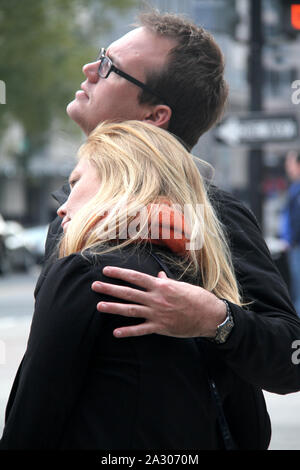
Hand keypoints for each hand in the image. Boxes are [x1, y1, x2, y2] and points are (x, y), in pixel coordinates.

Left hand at [91, 267, 226, 338]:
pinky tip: (115, 332)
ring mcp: (157, 314)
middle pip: (129, 293)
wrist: (209, 316)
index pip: (136, 277)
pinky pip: (141, 330)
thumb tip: (158, 276)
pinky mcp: (160, 327)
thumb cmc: (197, 298)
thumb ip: (166, 282)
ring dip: (114, 308)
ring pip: (131, 310)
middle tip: (94, 286)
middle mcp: (156, 299)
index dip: (120, 273)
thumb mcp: (181, 286)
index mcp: (161, 286)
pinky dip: (128, 331)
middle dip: (110, 289)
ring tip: (99, 306)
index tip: (106, 271)